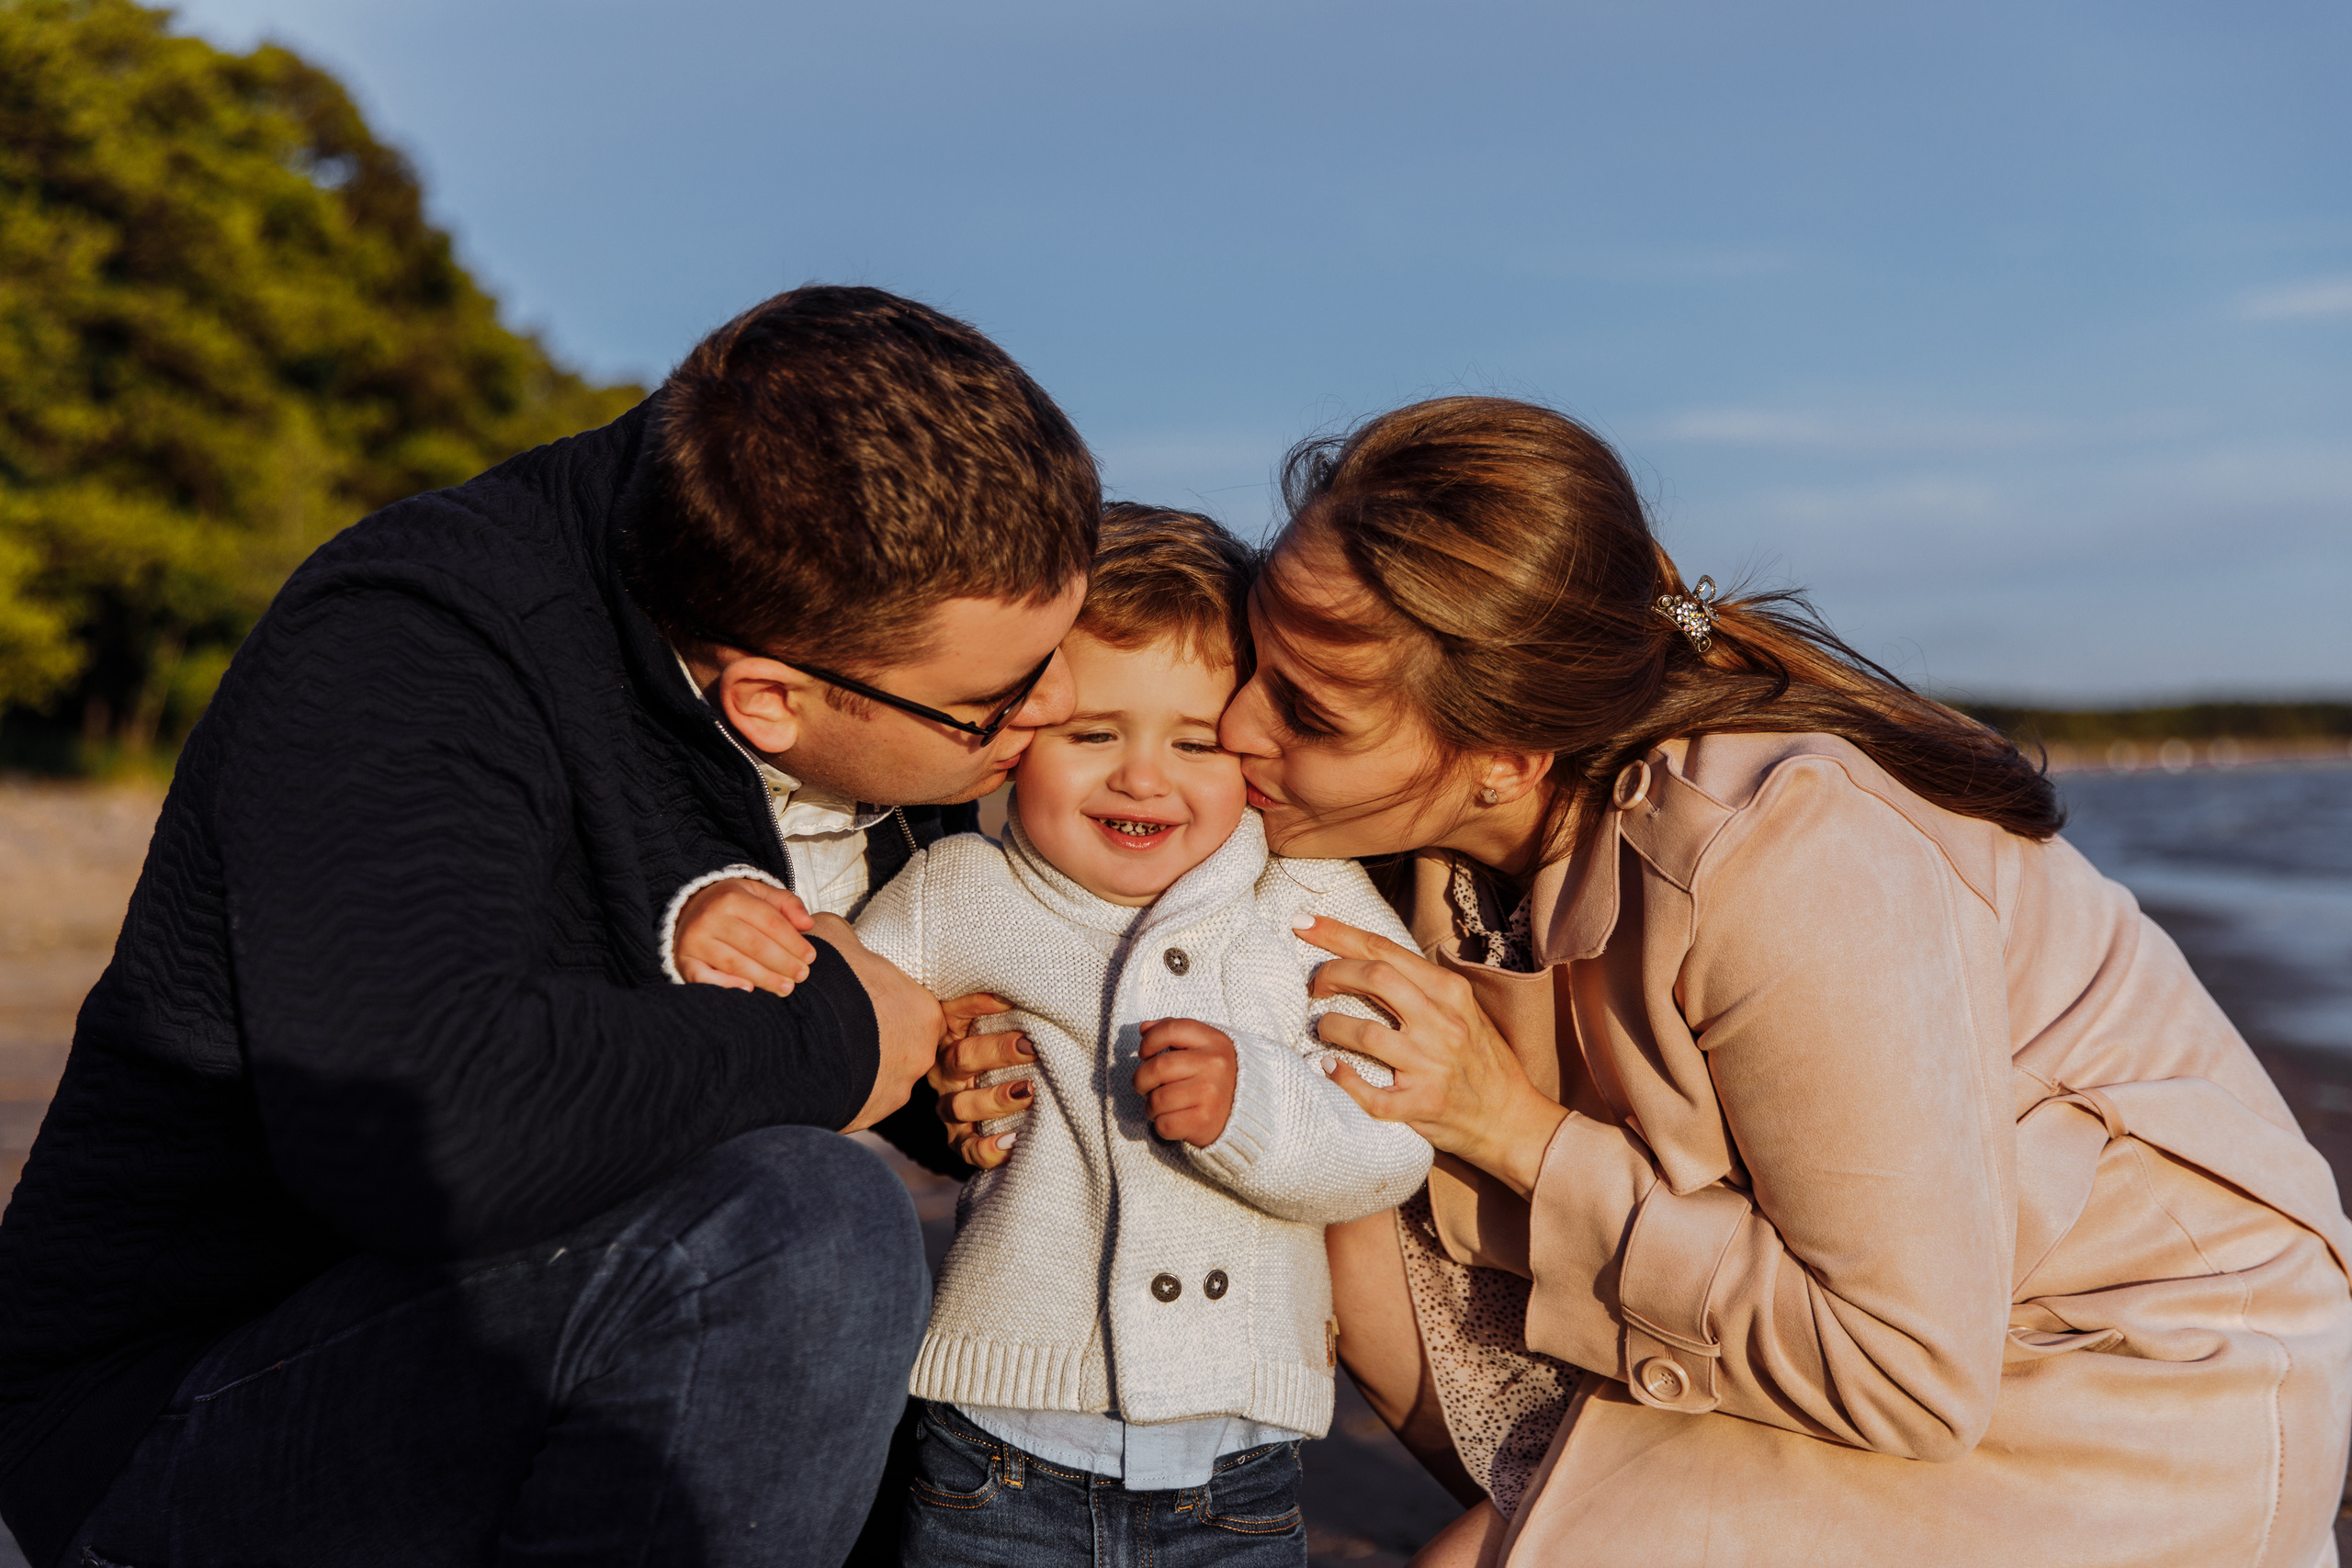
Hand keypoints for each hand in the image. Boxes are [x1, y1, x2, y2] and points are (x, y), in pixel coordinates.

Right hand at [675, 878, 815, 995]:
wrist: (689, 908)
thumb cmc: (732, 904)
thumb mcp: (759, 893)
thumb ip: (787, 904)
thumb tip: (808, 923)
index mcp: (732, 898)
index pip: (770, 922)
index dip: (793, 942)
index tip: (811, 957)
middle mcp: (710, 917)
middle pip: (755, 945)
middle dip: (783, 963)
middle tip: (802, 976)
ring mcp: (695, 940)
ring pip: (735, 963)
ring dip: (764, 978)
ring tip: (786, 988)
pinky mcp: (684, 960)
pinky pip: (704, 977)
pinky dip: (726, 985)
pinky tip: (749, 990)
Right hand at [814, 913, 946, 1132]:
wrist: (793, 1042)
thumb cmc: (824, 985)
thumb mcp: (833, 937)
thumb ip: (846, 938)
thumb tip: (839, 936)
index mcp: (923, 1012)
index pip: (916, 1007)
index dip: (888, 1001)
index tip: (863, 999)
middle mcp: (919, 1056)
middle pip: (903, 1044)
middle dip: (876, 1036)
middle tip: (843, 1026)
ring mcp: (895, 1091)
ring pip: (881, 1075)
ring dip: (860, 1065)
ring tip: (826, 1051)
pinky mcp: (868, 1117)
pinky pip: (858, 1099)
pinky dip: (842, 1089)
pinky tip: (818, 1075)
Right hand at [932, 1015, 1034, 1170]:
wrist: (986, 1083)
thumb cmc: (989, 1042)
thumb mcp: (982, 1019)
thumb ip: (985, 1003)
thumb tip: (1006, 996)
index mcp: (948, 1039)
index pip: (956, 1020)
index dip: (982, 1013)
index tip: (1021, 1022)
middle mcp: (944, 1075)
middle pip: (961, 1061)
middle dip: (999, 1053)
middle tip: (1032, 1049)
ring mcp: (951, 1110)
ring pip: (961, 1107)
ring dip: (996, 1099)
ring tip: (1029, 1091)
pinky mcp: (961, 1140)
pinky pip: (969, 1150)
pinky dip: (988, 1149)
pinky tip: (1012, 1142)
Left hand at [1133, 1018, 1237, 1147]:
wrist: (1250, 1110)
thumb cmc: (1216, 1074)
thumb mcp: (1205, 1045)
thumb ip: (1174, 1032)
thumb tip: (1144, 1029)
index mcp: (1214, 1041)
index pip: (1171, 1030)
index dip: (1149, 1041)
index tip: (1145, 1054)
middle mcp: (1214, 1065)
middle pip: (1157, 1067)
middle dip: (1141, 1079)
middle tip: (1144, 1085)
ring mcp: (1210, 1093)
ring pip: (1157, 1099)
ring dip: (1150, 1106)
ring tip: (1160, 1106)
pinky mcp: (1205, 1121)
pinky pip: (1164, 1124)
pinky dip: (1161, 1125)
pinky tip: (1172, 1119)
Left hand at [1297, 915, 1566, 1196]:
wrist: (1513, 1119)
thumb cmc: (1480, 1060)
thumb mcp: (1462, 1010)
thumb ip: (1421, 986)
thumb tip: (1363, 959)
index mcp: (1450, 992)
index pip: (1384, 950)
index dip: (1336, 933)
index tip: (1302, 923)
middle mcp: (1442, 1023)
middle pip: (1374, 977)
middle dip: (1331, 973)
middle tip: (1314, 985)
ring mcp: (1432, 1065)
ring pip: (1364, 1033)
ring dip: (1331, 1026)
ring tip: (1323, 1029)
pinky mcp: (1423, 1105)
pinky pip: (1371, 1095)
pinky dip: (1343, 1080)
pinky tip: (1330, 1069)